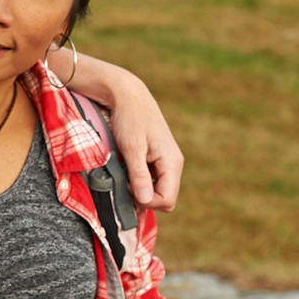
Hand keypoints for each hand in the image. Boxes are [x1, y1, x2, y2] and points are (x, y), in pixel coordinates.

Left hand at [98, 64, 183, 211]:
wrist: (128, 96)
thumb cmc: (130, 119)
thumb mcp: (132, 148)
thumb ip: (139, 175)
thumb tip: (145, 201)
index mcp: (172, 162)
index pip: (167, 200)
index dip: (147, 202)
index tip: (128, 187)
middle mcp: (173, 164)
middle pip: (165, 197)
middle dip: (145, 197)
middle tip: (125, 182)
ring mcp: (166, 161)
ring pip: (157, 189)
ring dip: (140, 188)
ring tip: (125, 173)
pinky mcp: (157, 158)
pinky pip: (152, 179)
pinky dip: (139, 179)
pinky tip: (127, 168)